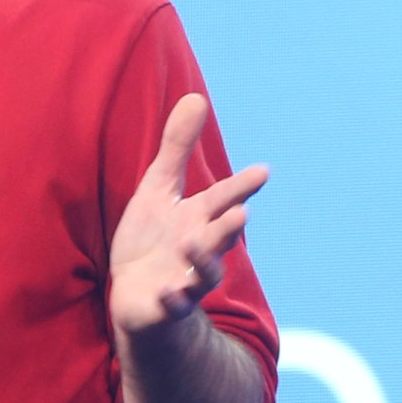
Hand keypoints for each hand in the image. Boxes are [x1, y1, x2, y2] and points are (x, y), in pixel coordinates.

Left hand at [109, 93, 268, 338]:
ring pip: (204, 272)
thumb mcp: (158, 190)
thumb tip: (195, 96)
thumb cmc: (151, 240)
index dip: (241, 186)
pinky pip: (173, 306)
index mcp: (198, 219)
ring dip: (203, 259)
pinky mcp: (165, 306)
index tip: (263, 172)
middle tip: (240, 212)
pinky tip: (168, 290)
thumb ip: (177, 148)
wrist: (138, 297)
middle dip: (228, 225)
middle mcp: (199, 249)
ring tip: (193, 242)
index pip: (222, 199)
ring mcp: (185, 279)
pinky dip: (173, 299)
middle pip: (219, 236)